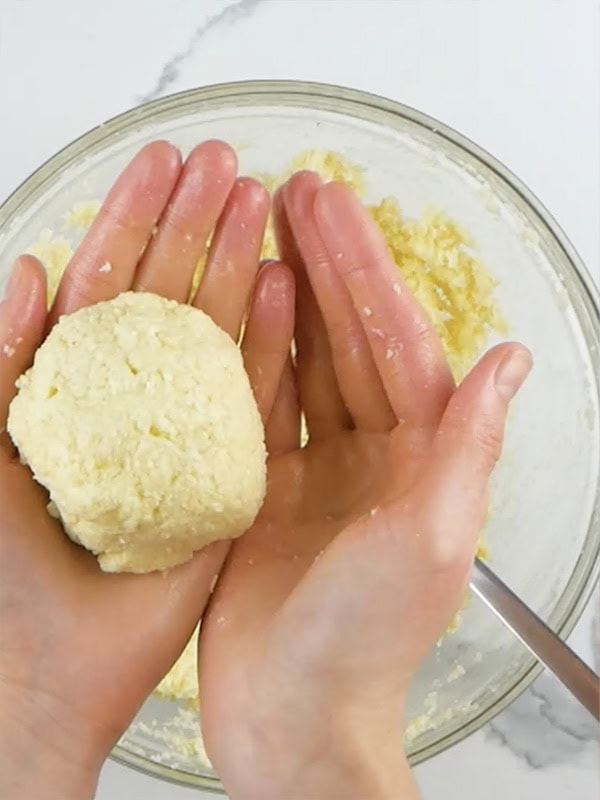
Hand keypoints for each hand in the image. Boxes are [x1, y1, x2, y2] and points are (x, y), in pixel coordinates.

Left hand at [0, 140, 288, 796]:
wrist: (47, 664)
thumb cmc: (2, 567)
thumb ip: (1, 358)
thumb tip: (29, 267)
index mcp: (74, 386)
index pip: (109, 283)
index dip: (134, 218)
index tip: (164, 161)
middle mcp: (136, 401)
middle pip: (172, 294)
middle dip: (196, 221)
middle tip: (227, 159)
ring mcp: (187, 435)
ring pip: (220, 334)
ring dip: (240, 265)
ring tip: (263, 201)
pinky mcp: (229, 475)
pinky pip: (256, 400)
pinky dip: (272, 345)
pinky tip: (284, 291)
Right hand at [197, 172, 531, 799]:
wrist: (297, 715)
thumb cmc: (371, 641)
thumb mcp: (436, 534)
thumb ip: (472, 440)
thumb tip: (513, 357)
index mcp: (427, 457)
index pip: (397, 342)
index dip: (367, 272)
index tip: (338, 211)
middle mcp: (381, 456)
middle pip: (352, 338)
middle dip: (329, 263)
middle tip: (300, 190)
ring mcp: (325, 472)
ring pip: (309, 361)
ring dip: (292, 295)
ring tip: (268, 227)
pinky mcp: (273, 494)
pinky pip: (266, 407)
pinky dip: (255, 356)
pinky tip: (244, 308)